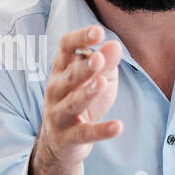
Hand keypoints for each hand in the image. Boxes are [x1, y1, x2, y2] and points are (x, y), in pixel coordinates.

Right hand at [28, 25, 122, 174]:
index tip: (98, 32)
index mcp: (62, 69)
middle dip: (83, 67)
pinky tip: (118, 127)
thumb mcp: (98, 79)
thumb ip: (106, 63)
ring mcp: (59, 114)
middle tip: (99, 59)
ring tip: (102, 83)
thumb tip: (114, 45)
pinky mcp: (67, 137)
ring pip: (73, 103)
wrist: (60, 143)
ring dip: (87, 93)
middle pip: (69, 75)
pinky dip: (101, 130)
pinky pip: (85, 133)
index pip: (65, 48)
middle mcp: (56, 89)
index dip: (80, 38)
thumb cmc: (81, 101)